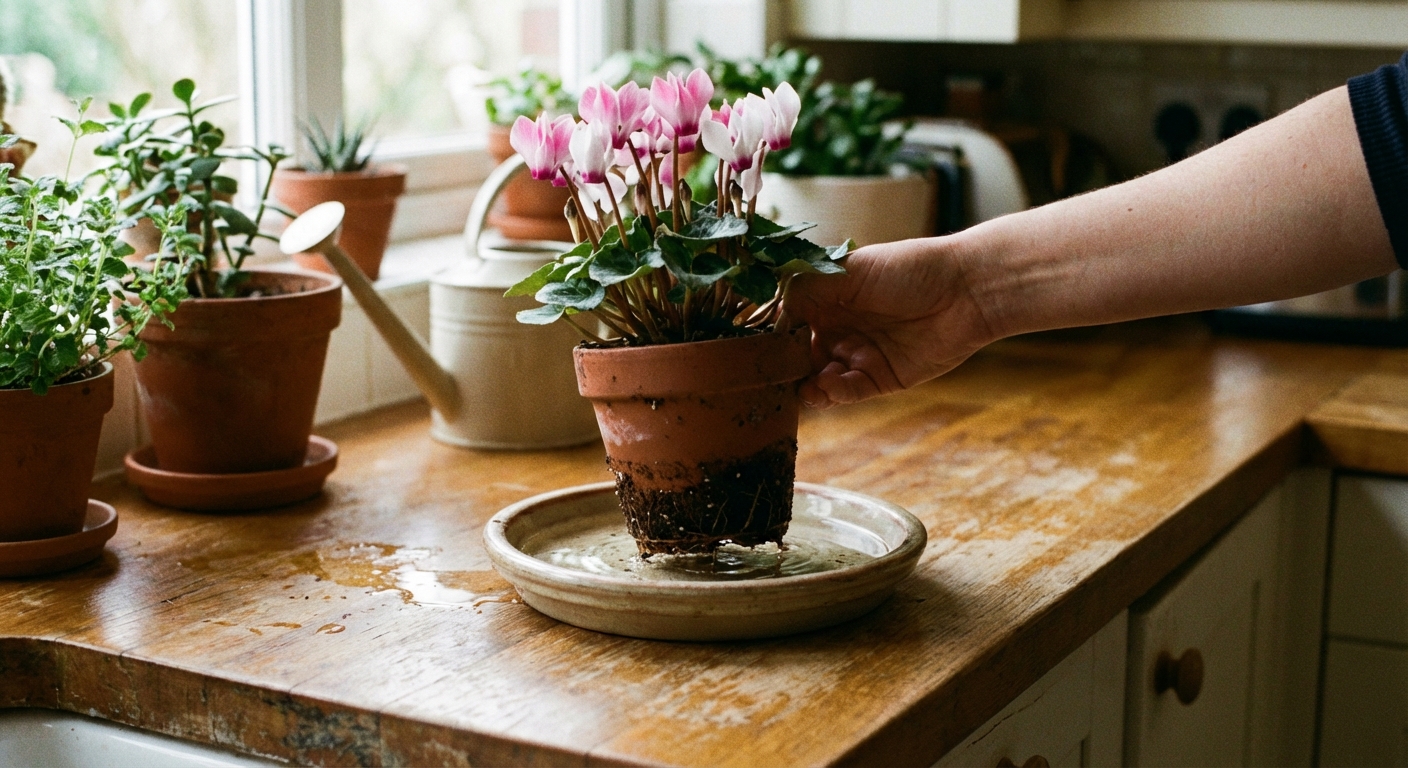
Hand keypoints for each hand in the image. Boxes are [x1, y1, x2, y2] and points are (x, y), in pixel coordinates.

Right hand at [784, 236, 995, 408]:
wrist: (965, 291)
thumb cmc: (907, 269)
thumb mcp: (846, 271)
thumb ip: (802, 290)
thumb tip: (763, 313)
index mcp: (824, 298)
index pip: (784, 321)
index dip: (767, 334)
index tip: (747, 346)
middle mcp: (836, 328)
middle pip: (796, 355)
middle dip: (781, 366)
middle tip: (764, 375)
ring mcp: (856, 355)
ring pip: (815, 378)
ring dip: (803, 384)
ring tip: (796, 384)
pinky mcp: (877, 379)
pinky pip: (845, 393)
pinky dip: (831, 393)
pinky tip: (824, 388)